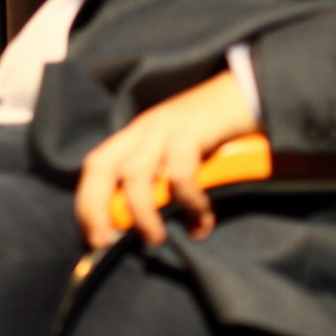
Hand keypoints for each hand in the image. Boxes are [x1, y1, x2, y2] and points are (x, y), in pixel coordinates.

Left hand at [74, 70, 258, 249]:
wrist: (248, 93)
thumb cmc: (215, 131)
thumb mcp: (180, 153)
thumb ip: (163, 181)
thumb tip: (147, 227)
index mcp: (136, 135)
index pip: (95, 166)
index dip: (86, 202)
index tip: (93, 238)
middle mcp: (143, 129)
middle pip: (101, 165)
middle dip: (95, 207)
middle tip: (105, 242)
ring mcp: (165, 127)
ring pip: (135, 173)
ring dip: (142, 213)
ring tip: (156, 239)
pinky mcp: (193, 129)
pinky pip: (180, 173)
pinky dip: (187, 202)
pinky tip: (201, 220)